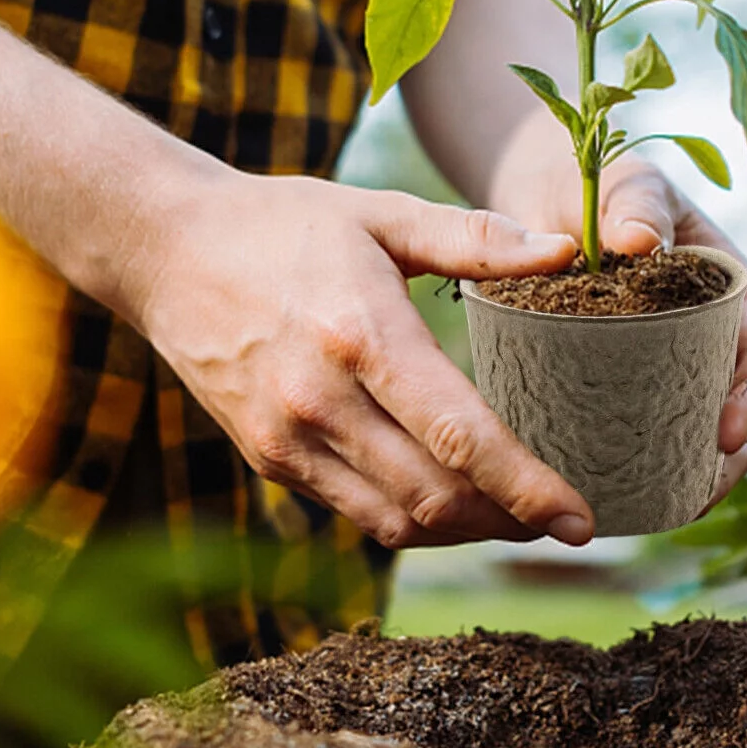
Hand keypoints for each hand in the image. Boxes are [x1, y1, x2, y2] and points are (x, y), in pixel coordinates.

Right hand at [121, 162, 595, 549]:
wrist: (166, 249)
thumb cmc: (283, 224)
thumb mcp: (381, 216)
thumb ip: (476, 239)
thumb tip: (567, 251)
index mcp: (362, 335)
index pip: (461, 436)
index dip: (528, 487)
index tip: (580, 520)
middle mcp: (321, 400)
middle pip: (437, 496)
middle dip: (510, 519)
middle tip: (560, 518)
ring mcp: (288, 438)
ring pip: (397, 521)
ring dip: (464, 531)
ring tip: (513, 516)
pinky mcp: (268, 457)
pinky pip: (355, 512)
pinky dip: (409, 520)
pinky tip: (445, 500)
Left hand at [487, 109, 746, 511]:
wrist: (549, 199)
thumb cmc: (602, 184)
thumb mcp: (626, 182)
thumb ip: (635, 201)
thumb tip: (639, 240)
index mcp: (729, 295)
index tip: (731, 431)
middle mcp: (707, 341)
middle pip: (736, 411)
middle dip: (728, 459)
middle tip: (697, 490)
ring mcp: (666, 370)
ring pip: (691, 435)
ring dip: (688, 477)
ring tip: (662, 506)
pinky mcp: (620, 388)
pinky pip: (638, 435)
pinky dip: (637, 467)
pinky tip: (614, 496)